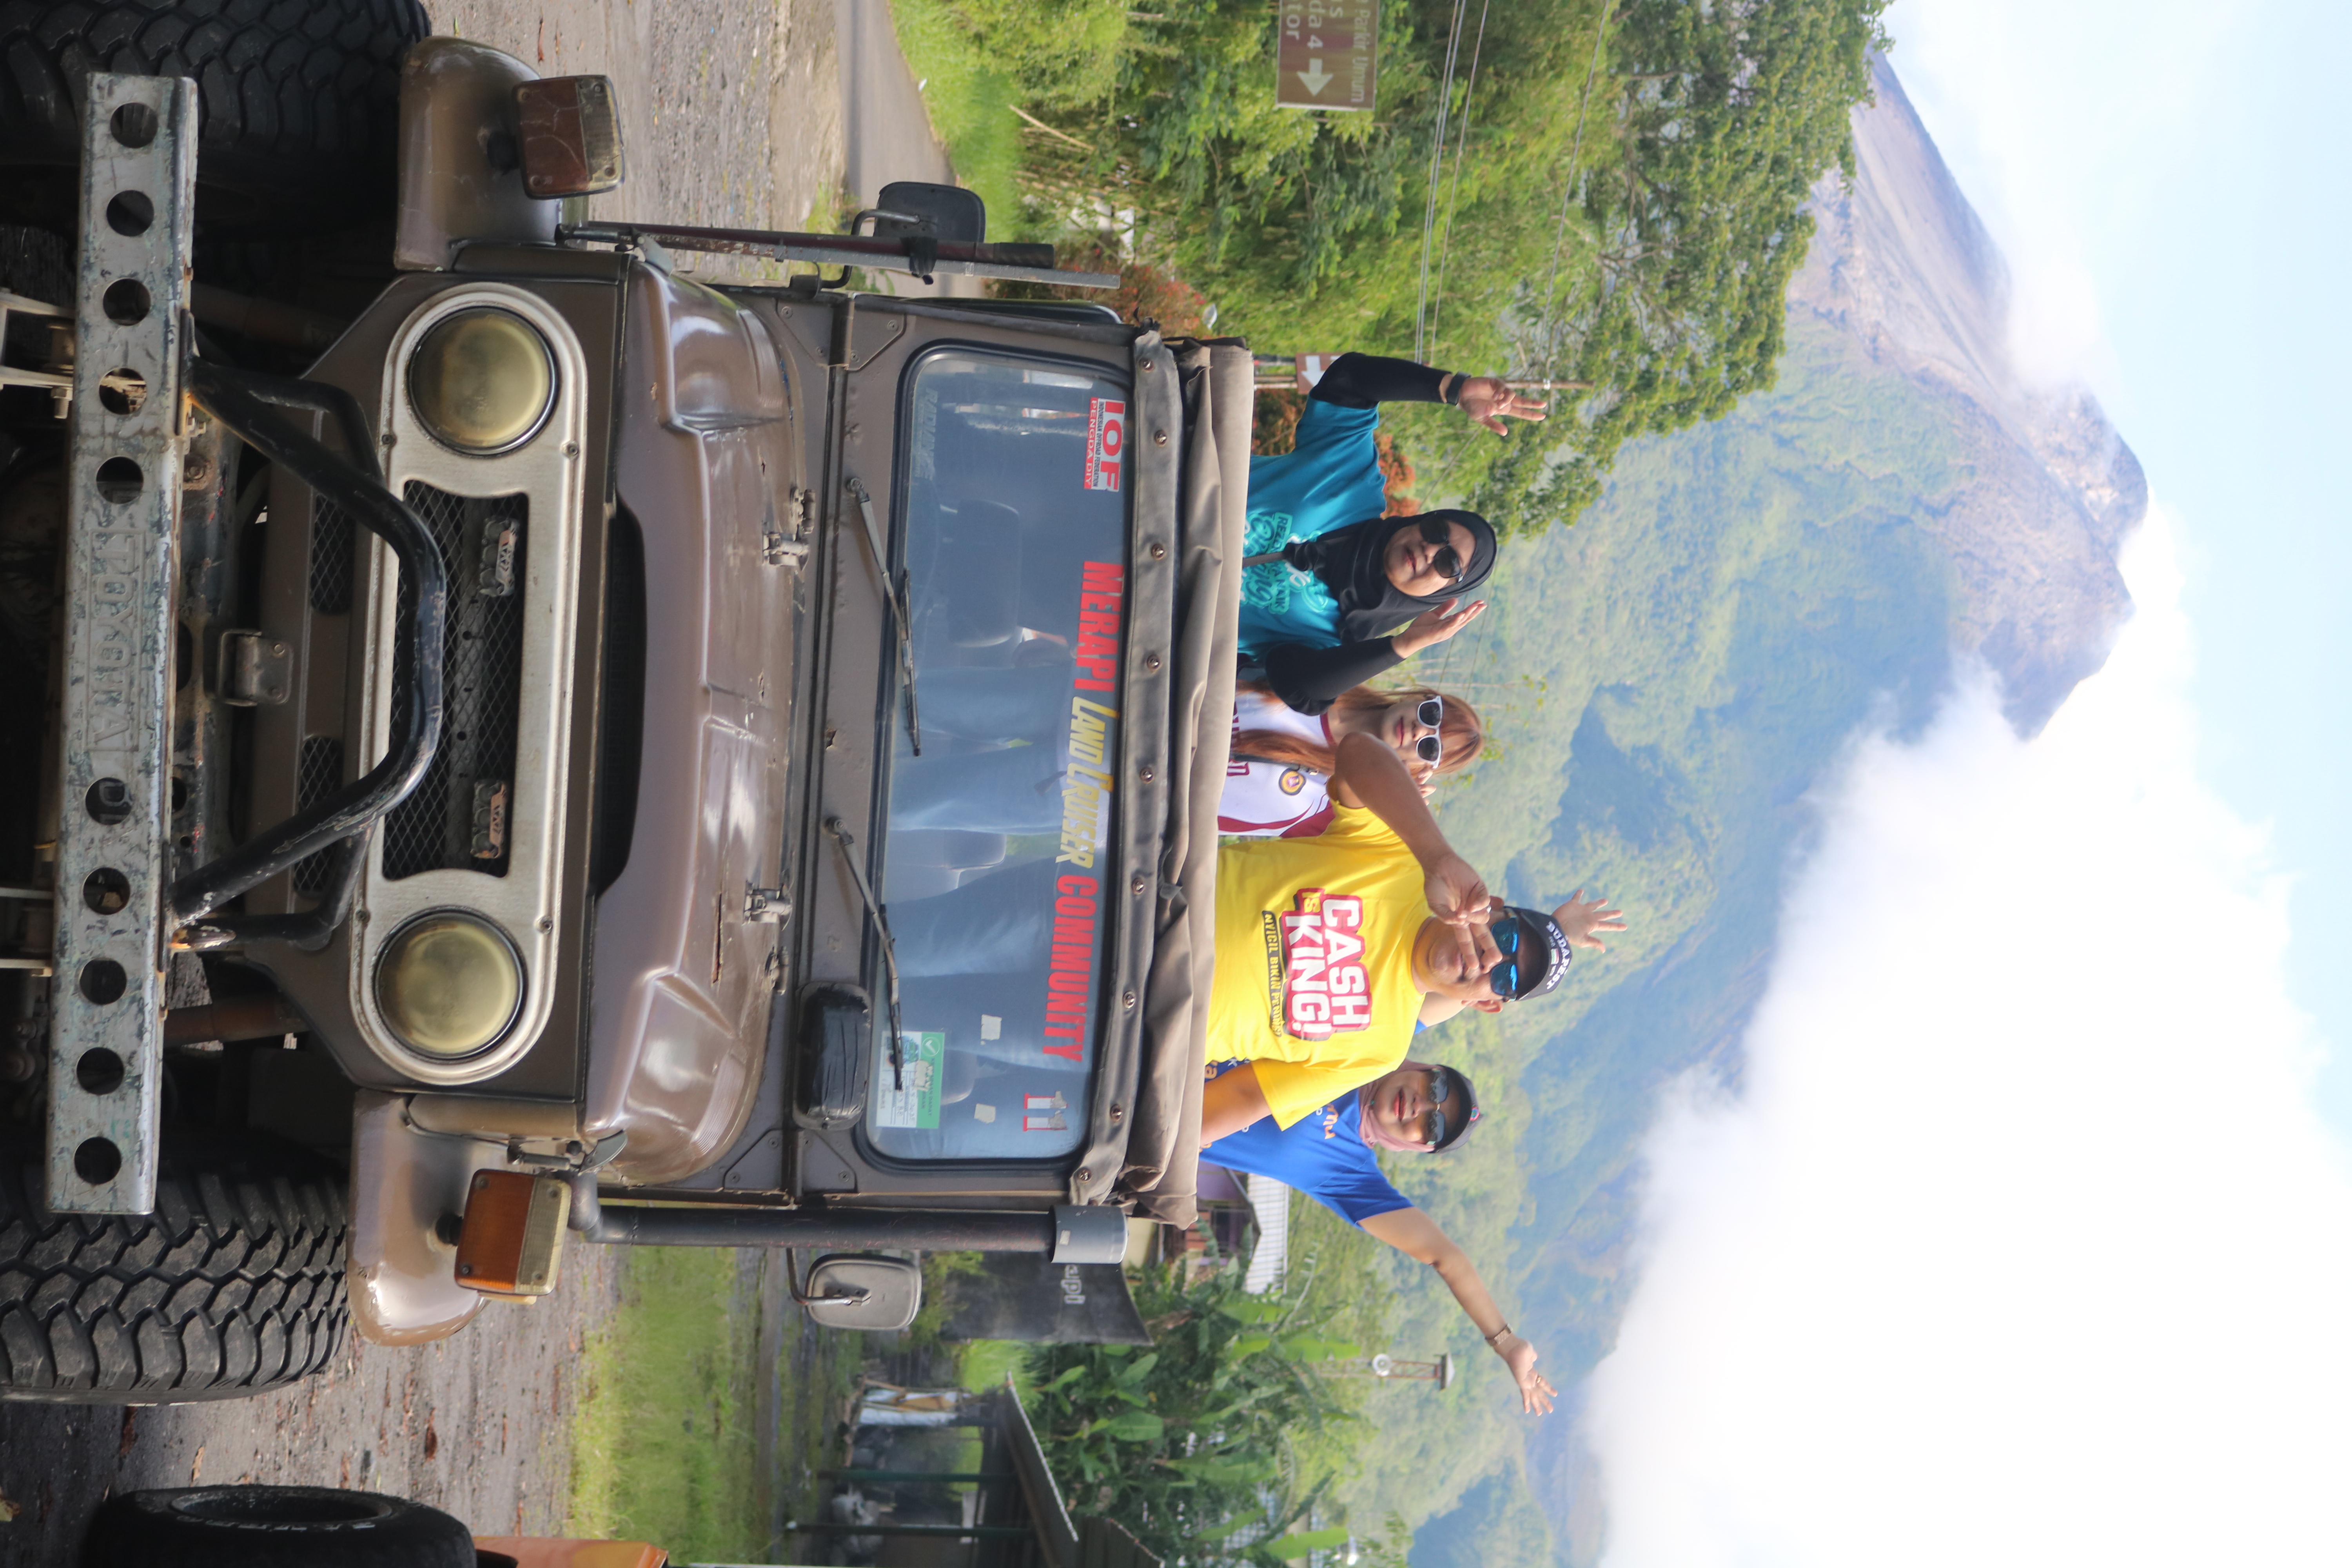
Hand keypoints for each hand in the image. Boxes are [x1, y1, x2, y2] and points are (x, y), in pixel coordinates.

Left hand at [1392, 597, 1486, 656]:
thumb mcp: (1434, 614)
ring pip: (1459, 622)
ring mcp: (1445, 632)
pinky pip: (1448, 626)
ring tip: (1476, 607)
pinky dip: (1455, 621)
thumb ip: (1445, 608)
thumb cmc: (1421, 628)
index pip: (1463, 616)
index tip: (1480, 602)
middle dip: (1474, 612)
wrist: (1409, 638)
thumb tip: (1456, 599)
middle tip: (1484, 604)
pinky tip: (1460, 614)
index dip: (1472, 609)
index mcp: (1449, 624)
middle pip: (1465, 619)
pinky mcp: (1438, 633)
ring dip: (1467, 614)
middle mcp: (1450, 629)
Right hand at [1423, 853, 1498, 975]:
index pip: (1466, 940)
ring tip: (1463, 910)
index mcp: (1458, 921)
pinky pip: (1485, 902)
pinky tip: (1470, 904)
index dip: (1470, 954)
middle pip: (1483, 934)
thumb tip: (1460, 922)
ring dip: (1475, 917)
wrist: (1438, 865)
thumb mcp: (1435, 905)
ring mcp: (1476, 903)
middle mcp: (1470, 914)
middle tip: (1496, 960)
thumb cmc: (1434, 886)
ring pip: (1483, 918)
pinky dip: (1480, 905)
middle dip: (1489, 947)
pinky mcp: (1481, 890)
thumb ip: (1445, 917)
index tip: (1475, 967)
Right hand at [1455, 376, 1547, 435]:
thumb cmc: (1471, 407)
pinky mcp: (1496, 383)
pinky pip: (1504, 387)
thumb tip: (1505, 433)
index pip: (1520, 412)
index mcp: (1503, 409)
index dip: (1531, 414)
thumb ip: (1494, 425)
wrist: (1462, 395)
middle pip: (1522, 401)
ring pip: (1512, 395)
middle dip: (1532, 403)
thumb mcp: (1482, 419)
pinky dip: (1501, 392)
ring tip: (1497, 403)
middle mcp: (1504, 400)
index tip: (1543, 416)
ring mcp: (1501, 391)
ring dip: (1507, 399)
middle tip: (1544, 404)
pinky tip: (1494, 396)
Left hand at [1498, 1333, 1556, 1414]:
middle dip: (1544, 1401)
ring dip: (1537, 1405)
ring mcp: (1525, 1381)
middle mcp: (1529, 1378)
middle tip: (1550, 1410)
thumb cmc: (1520, 1348)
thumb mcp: (1530, 1353)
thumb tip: (1533, 1356)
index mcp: (1532, 1372)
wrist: (1513, 1347)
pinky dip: (1526, 1403)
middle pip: (1538, 1392)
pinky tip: (1527, 1411)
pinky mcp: (1521, 1383)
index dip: (1548, 1388)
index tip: (1555, 1394)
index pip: (1542, 1382)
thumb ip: (1532, 1356)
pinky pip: (1524, 1394)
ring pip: (1533, 1396)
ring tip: (1540, 1414)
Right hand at [1553, 889, 1625, 951]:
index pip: (1607, 926)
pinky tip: (1581, 890)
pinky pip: (1577, 898)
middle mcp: (1589, 917)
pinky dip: (1579, 894)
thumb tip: (1604, 950)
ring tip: (1606, 901)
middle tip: (1620, 912)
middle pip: (1604, 915)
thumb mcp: (1582, 940)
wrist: (1556, 926)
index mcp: (1592, 925)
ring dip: (1599, 903)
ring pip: (1593, 905)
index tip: (1626, 926)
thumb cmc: (1569, 935)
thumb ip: (1594, 942)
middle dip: (1612, 914)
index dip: (1616, 926)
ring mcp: (1581, 911)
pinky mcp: (1573, 905)